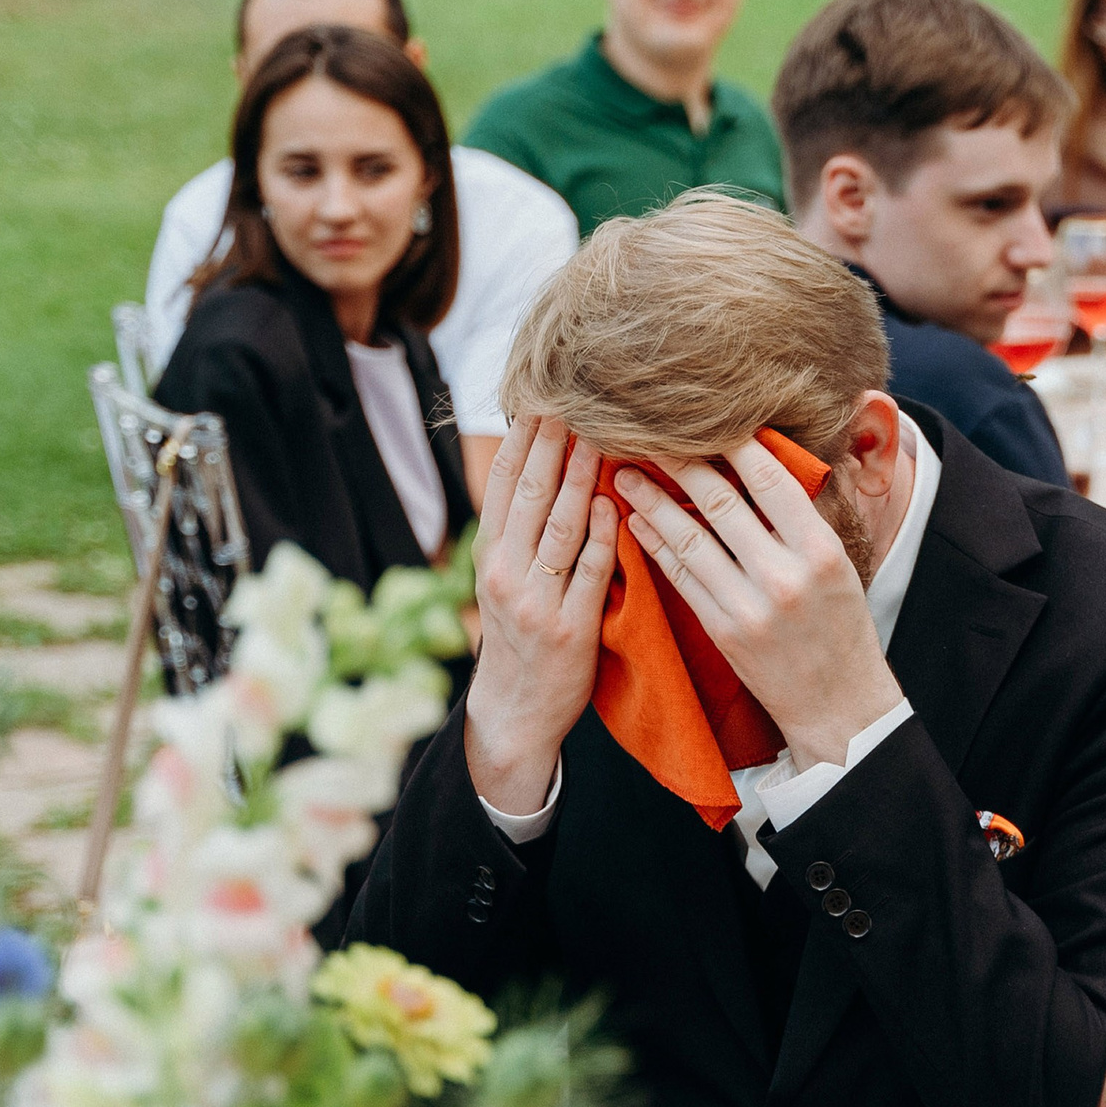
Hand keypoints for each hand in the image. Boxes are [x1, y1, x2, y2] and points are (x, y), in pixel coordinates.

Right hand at [463, 418, 619, 814]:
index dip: (523, 437)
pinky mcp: (572, 628)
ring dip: (582, 476)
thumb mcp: (504, 580)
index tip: (543, 394)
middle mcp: (506, 573)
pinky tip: (616, 503)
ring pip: (562, 525)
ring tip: (602, 434)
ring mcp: (538, 601)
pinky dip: (604, 534)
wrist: (516, 712)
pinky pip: (591, 571)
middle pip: (532, 494)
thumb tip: (542, 464)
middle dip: (554, 441)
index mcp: (489, 556)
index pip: (505, 483)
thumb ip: (520, 530)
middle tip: (576, 394)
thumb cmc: (519, 636)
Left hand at [612, 444, 902, 768]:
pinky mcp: (722, 632)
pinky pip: (680, 578)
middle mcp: (785, 576)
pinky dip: (655, 546)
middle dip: (678, 462)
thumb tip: (759, 462)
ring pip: (689, 539)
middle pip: (720, 502)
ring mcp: (750, 607)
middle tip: (645, 432)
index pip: (770, 479)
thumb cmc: (840, 626)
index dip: (731, 442)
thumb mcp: (839, 567)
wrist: (837, 704)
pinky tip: (636, 523)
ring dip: (651, 502)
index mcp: (820, 551)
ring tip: (625, 474)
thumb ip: (803, 520)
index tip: (702, 417)